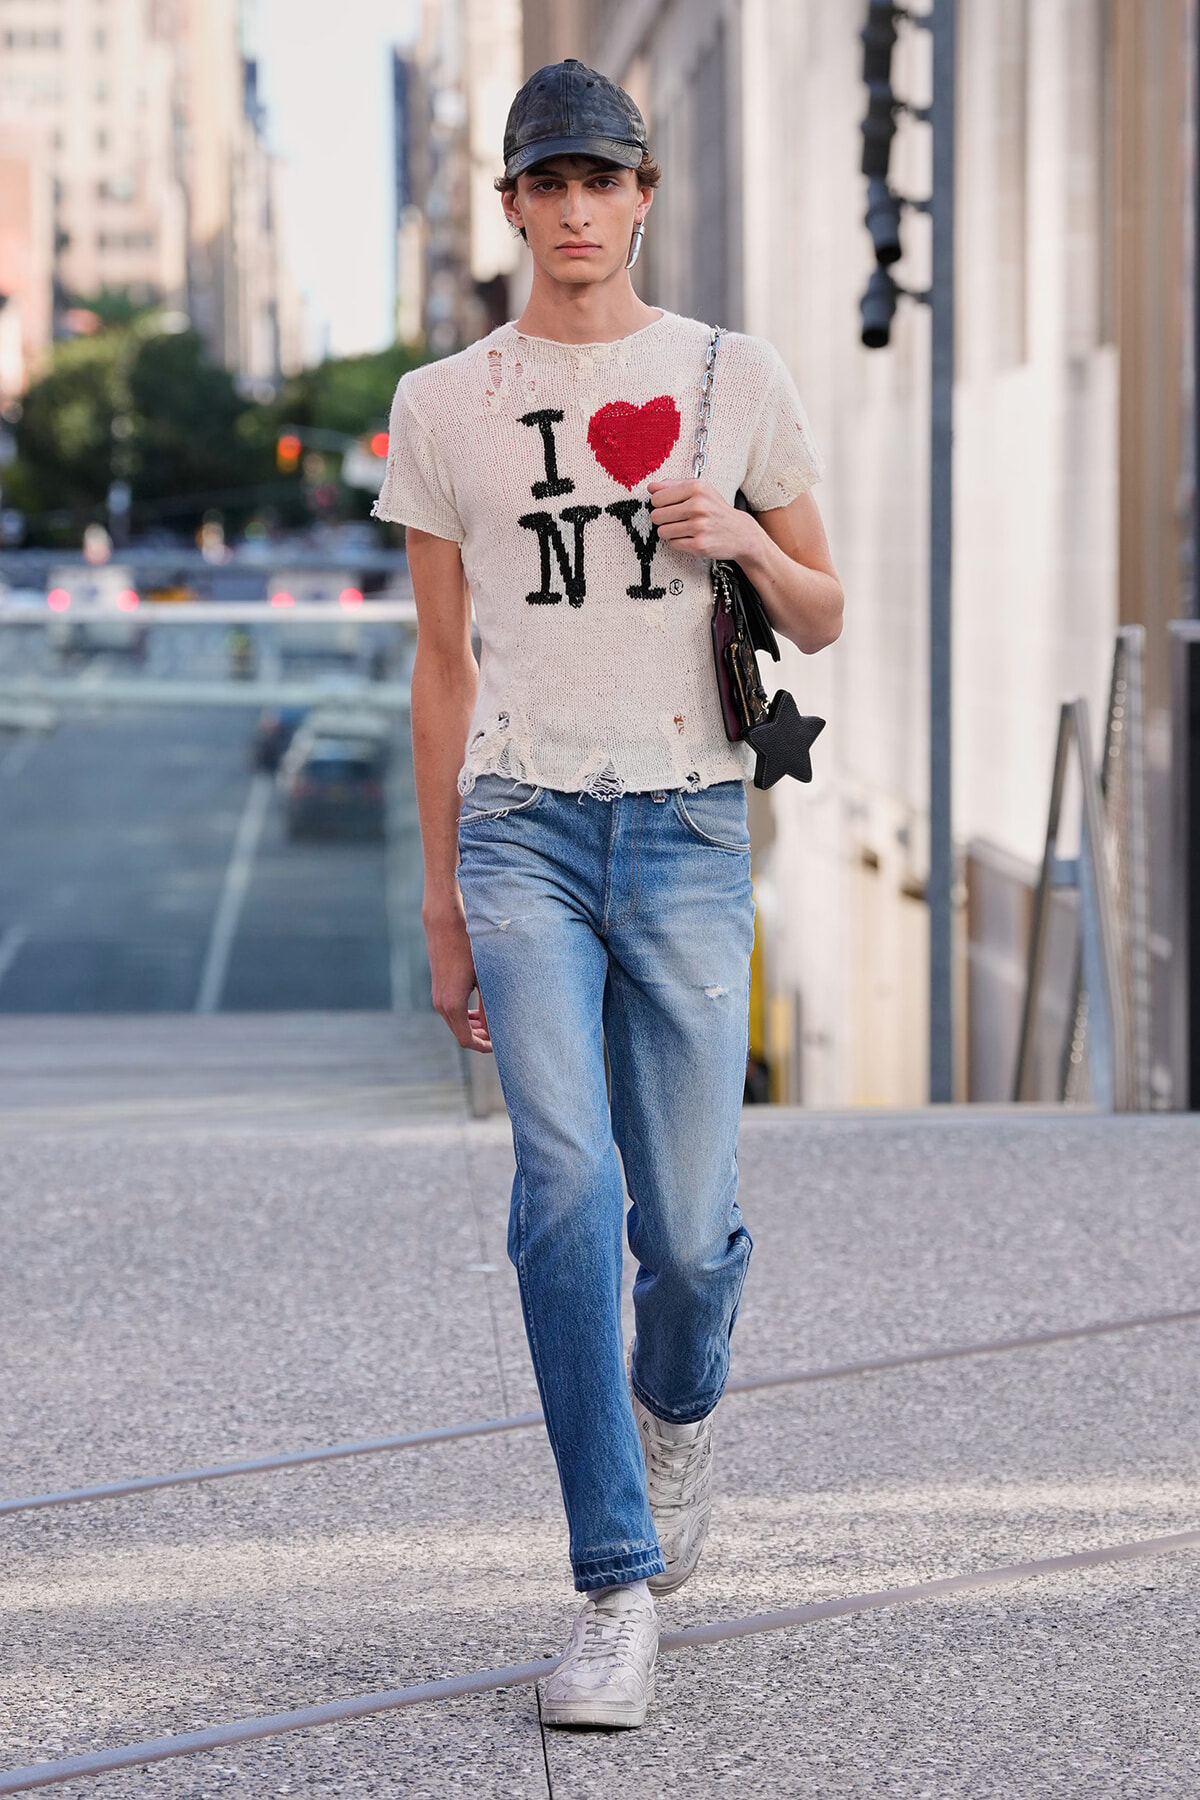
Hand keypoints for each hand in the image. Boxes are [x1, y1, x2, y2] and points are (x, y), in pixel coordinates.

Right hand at [424, 900, 491, 1052]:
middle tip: (500, 1036)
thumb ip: (489, 1007)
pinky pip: (451, 1013)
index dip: (483, 1047)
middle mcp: (441, 1005)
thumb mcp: (486, 978)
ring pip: (455, 1024)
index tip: (499, 1046)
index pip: (467, 1040)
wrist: (445, 927)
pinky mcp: (437, 990)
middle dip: (480, 1039)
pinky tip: (477, 1012)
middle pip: (460, 1034)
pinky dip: (464, 1018)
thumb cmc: (470, 948)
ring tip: (491, 1025)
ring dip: (473, 1028)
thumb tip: (496, 1029)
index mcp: (453, 1005)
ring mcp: (437, 998)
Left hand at [647, 479, 757, 560]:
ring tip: (682, 528)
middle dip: (662, 519)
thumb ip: (674, 486)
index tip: (668, 506)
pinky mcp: (699, 544)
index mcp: (697, 488)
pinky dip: (678, 541)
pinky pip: (673, 544)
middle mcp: (698, 506)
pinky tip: (689, 537)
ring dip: (669, 531)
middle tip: (675, 519)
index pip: (657, 498)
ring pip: (662, 531)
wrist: (740, 533)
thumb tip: (651, 487)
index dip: (659, 504)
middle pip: (656, 515)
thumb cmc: (716, 509)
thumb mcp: (700, 490)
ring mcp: (699, 526)